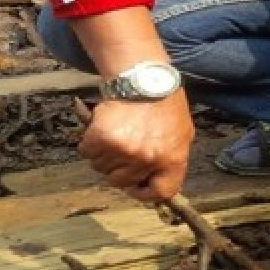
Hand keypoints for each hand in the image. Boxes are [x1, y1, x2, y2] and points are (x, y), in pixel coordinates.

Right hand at [77, 90, 194, 200]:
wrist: (143, 77)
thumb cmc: (164, 103)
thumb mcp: (182, 132)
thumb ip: (172, 159)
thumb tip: (157, 181)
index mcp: (173, 159)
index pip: (161, 192)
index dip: (145, 193)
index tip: (136, 186)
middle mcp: (147, 159)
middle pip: (121, 182)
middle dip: (119, 168)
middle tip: (123, 147)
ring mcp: (124, 150)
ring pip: (101, 168)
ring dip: (104, 154)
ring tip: (116, 132)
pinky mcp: (102, 138)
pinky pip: (87, 153)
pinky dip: (90, 143)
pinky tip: (102, 128)